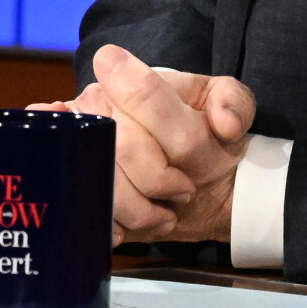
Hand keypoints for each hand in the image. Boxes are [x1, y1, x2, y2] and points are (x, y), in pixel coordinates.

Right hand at [41, 45, 255, 244]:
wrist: (190, 177)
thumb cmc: (206, 138)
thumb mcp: (230, 109)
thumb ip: (234, 103)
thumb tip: (224, 122)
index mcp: (130, 79)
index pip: (142, 94)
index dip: (167, 132)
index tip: (185, 170)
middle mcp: (96, 106)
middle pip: (122, 145)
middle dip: (158, 178)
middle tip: (183, 191)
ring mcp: (76, 143)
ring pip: (100, 180)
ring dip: (139, 209)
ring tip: (163, 214)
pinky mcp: (71, 180)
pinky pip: (80, 203)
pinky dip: (110, 222)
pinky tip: (129, 227)